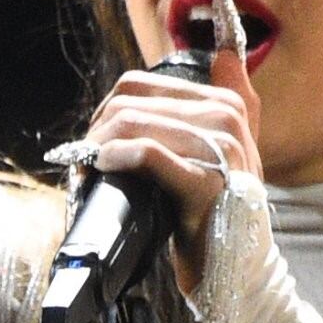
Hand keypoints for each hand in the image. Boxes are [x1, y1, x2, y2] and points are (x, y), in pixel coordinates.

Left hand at [75, 35, 263, 274]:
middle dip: (98, 131)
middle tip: (86, 160)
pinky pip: (148, 154)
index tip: (97, 141)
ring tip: (89, 170)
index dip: (107, 111)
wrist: (236, 267)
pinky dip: (116, 159)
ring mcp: (221, 151)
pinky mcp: (206, 184)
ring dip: (99, 148)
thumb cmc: (218, 210)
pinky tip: (104, 170)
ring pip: (134, 125)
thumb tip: (226, 55)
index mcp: (228, 104)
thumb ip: (232, 98)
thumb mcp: (229, 150)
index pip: (140, 85)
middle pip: (131, 103)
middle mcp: (228, 120)